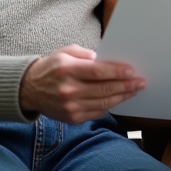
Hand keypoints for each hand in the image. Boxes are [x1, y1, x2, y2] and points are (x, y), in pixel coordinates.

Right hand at [20, 45, 146, 123]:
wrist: (30, 89)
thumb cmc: (51, 67)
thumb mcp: (66, 52)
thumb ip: (86, 55)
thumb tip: (108, 60)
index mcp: (67, 70)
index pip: (98, 72)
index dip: (117, 72)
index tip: (132, 71)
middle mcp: (68, 90)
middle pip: (104, 89)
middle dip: (126, 86)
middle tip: (140, 82)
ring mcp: (70, 107)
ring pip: (103, 103)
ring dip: (122, 97)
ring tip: (134, 90)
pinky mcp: (72, 118)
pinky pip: (97, 112)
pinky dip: (110, 105)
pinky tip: (119, 99)